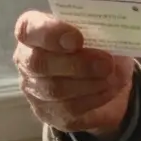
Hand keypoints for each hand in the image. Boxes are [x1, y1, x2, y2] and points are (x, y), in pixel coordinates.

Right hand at [14, 11, 135, 139]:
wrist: (97, 77)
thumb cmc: (90, 42)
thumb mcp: (95, 30)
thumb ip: (97, 31)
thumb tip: (113, 42)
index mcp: (32, 30)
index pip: (28, 29)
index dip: (50, 33)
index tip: (77, 38)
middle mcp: (26, 59)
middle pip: (40, 63)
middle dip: (76, 64)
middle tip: (106, 63)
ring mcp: (34, 88)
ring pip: (55, 89)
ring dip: (89, 83)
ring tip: (113, 76)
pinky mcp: (48, 112)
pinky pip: (69, 108)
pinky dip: (94, 98)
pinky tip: (110, 89)